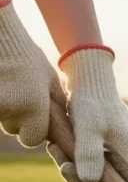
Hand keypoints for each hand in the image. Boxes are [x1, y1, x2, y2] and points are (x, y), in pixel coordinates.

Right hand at [0, 0, 66, 146]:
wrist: (1, 41)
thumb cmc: (29, 62)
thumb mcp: (51, 84)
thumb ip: (56, 109)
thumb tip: (67, 130)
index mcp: (34, 107)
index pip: (32, 139)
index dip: (36, 132)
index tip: (38, 120)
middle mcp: (12, 110)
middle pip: (15, 131)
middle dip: (21, 123)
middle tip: (25, 102)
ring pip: (3, 121)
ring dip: (9, 113)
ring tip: (14, 91)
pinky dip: (1, 104)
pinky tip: (5, 90)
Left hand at [52, 46, 127, 181]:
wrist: (89, 76)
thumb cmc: (92, 101)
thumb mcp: (88, 129)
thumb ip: (90, 155)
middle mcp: (124, 153)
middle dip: (82, 180)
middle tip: (62, 168)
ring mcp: (114, 146)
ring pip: (95, 169)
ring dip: (73, 165)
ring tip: (55, 149)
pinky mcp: (102, 139)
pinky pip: (89, 157)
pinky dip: (73, 156)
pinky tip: (59, 145)